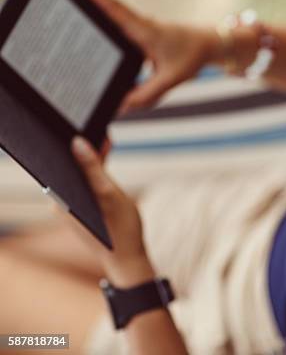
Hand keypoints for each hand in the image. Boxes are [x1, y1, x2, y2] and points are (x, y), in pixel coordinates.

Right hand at [67, 0, 221, 112]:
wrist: (210, 45)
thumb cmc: (192, 58)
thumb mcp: (170, 79)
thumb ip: (146, 95)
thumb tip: (120, 106)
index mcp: (144, 30)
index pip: (113, 8)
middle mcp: (139, 24)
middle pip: (107, 6)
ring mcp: (140, 27)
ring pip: (112, 14)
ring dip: (94, 6)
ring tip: (70, 2)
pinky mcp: (141, 33)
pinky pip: (119, 25)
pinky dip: (105, 22)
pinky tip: (92, 29)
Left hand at [71, 136, 154, 286]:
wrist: (127, 258)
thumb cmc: (120, 229)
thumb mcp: (108, 194)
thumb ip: (92, 167)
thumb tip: (76, 142)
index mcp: (60, 198)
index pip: (59, 161)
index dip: (71, 143)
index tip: (84, 126)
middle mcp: (59, 200)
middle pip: (68, 166)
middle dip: (84, 148)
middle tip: (100, 131)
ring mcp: (69, 204)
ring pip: (78, 173)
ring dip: (91, 157)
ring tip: (105, 139)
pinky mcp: (80, 205)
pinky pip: (85, 181)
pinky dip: (96, 170)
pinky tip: (106, 156)